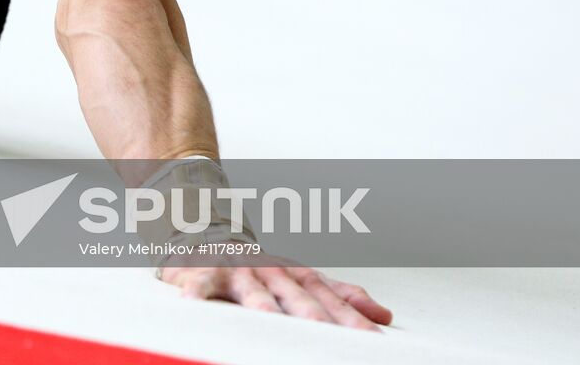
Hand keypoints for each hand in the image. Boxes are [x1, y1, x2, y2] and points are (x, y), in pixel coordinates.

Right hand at [161, 262, 391, 330]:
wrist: (211, 238)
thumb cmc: (260, 270)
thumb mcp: (302, 280)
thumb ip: (340, 296)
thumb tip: (383, 315)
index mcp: (297, 275)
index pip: (329, 299)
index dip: (351, 320)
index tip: (371, 341)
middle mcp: (272, 272)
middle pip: (296, 298)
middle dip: (314, 320)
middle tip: (330, 341)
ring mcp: (239, 272)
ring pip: (253, 294)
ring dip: (263, 310)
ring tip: (272, 326)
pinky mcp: (206, 273)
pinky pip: (200, 286)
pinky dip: (196, 296)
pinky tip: (196, 308)